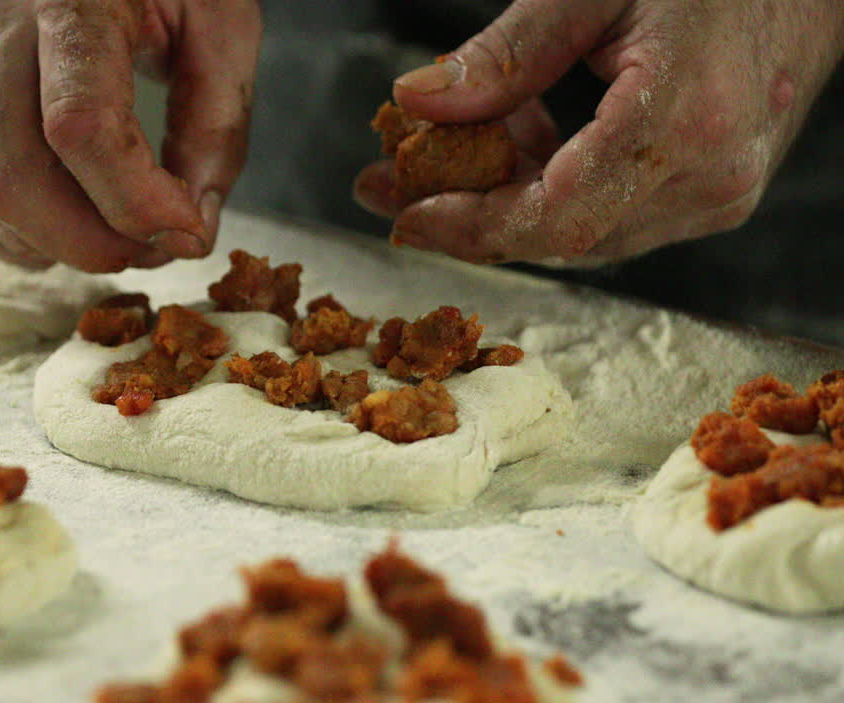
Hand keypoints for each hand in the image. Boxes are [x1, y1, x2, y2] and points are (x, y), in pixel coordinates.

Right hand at [0, 0, 260, 271]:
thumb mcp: (221, 25)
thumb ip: (217, 125)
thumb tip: (189, 233)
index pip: (77, 124)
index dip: (134, 200)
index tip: (187, 229)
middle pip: (14, 179)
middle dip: (96, 243)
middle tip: (159, 246)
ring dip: (65, 247)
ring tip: (126, 232)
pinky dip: (25, 242)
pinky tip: (75, 227)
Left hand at [354, 0, 843, 264]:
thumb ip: (506, 53)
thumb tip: (417, 100)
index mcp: (683, 121)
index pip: (554, 217)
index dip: (471, 227)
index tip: (404, 214)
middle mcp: (711, 177)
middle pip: (560, 237)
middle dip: (467, 218)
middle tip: (393, 184)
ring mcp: (721, 194)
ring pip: (581, 234)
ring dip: (505, 202)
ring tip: (450, 150)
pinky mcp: (717, 195)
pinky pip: (612, 217)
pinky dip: (552, 191)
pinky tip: (522, 143)